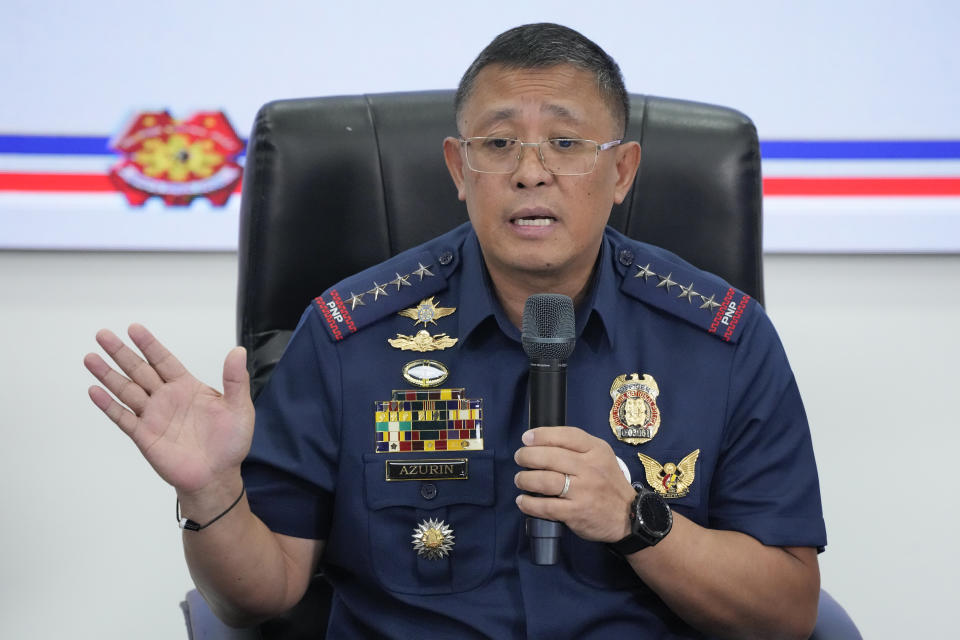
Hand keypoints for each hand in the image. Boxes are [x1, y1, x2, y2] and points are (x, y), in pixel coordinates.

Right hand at [84, 324, 253, 496]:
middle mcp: (166, 398)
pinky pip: (123, 417)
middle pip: (139, 370)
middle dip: (121, 353)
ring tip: (90, 358)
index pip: (164, 360)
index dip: (149, 345)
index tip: (133, 328)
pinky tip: (94, 391)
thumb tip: (238, 350)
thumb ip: (235, 380)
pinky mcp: (144, 436)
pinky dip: (108, 405)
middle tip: (102, 334)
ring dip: (108, 375)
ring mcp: (153, 416)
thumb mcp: (239, 408)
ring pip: (127, 390)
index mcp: (187, 387)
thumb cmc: (230, 443)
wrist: (217, 477)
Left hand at [514, 427, 636, 542]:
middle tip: (520, 458)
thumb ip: (578, 448)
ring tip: (520, 479)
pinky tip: (523, 500)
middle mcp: (590, 468)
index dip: (542, 435)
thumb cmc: (608, 483)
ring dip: (525, 479)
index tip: (526, 438)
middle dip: (527, 456)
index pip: (566, 436)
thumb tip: (542, 442)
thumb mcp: (602, 457)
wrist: (629, 516)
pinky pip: (546, 506)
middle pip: (551, 457)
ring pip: (545, 480)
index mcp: (597, 451)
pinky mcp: (576, 512)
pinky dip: (529, 503)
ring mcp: (583, 491)